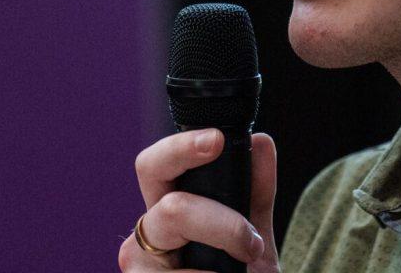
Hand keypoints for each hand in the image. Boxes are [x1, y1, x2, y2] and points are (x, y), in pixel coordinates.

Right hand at [119, 129, 279, 271]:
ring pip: (183, 240)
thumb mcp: (253, 230)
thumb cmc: (238, 272)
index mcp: (165, 206)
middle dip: (221, 221)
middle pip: (172, 207)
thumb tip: (260, 143)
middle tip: (250, 240)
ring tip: (245, 265)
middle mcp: (145, 235)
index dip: (181, 147)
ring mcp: (140, 269)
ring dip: (228, 252)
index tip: (217, 140)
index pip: (155, 165)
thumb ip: (257, 189)